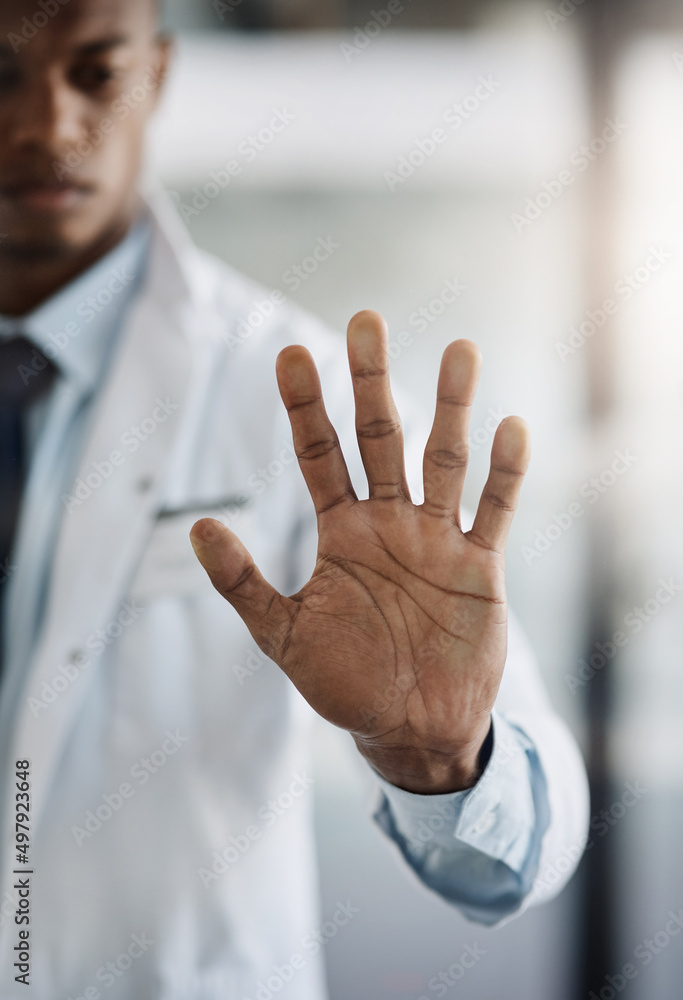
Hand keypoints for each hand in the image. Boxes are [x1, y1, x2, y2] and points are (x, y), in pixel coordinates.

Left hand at [190, 311, 529, 793]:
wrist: (412, 729)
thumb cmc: (346, 684)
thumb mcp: (284, 634)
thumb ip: (243, 582)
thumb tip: (195, 525)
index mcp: (341, 531)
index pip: (319, 455)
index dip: (305, 407)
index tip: (290, 354)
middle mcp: (389, 522)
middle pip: (381, 437)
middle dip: (371, 381)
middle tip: (364, 321)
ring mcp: (437, 539)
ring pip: (445, 459)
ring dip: (453, 407)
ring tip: (459, 349)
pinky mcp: (481, 565)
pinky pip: (494, 509)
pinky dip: (504, 473)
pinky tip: (510, 427)